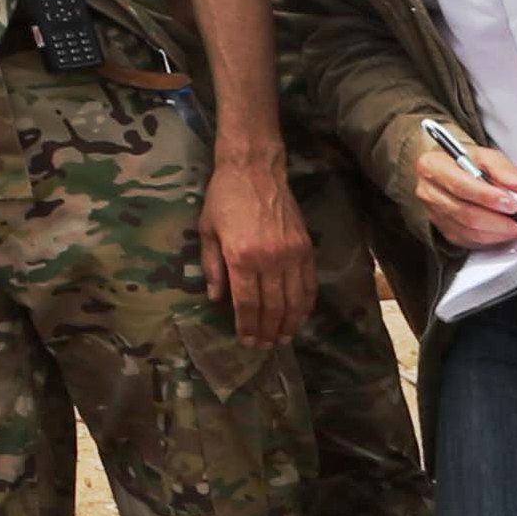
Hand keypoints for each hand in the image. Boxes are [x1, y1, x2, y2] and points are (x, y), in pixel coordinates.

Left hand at [200, 147, 312, 343]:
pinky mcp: (306, 248)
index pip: (247, 303)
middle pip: (272, 307)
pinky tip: (300, 315)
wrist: (254, 169)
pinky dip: (306, 304)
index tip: (246, 341)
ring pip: (295, 300)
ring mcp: (291, 254)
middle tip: (265, 345)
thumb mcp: (207, 231)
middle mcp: (269, 259)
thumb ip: (212, 267)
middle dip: (268, 330)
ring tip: (283, 337)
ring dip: (290, 323)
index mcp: (241, 257)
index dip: (247, 326)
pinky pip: (309, 283)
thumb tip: (216, 298)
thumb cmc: (224, 198)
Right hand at [411, 133, 516, 250]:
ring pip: (470, 231)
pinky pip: (471, 241)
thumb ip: (503, 169)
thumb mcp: (484, 154)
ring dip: (501, 233)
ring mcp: (434, 214)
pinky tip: (507, 232)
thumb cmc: (465, 161)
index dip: (488, 197)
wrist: (450, 169)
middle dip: (501, 221)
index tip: (512, 204)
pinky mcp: (445, 230)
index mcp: (433, 166)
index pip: (460, 186)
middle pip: (466, 213)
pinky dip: (493, 239)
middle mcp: (429, 192)